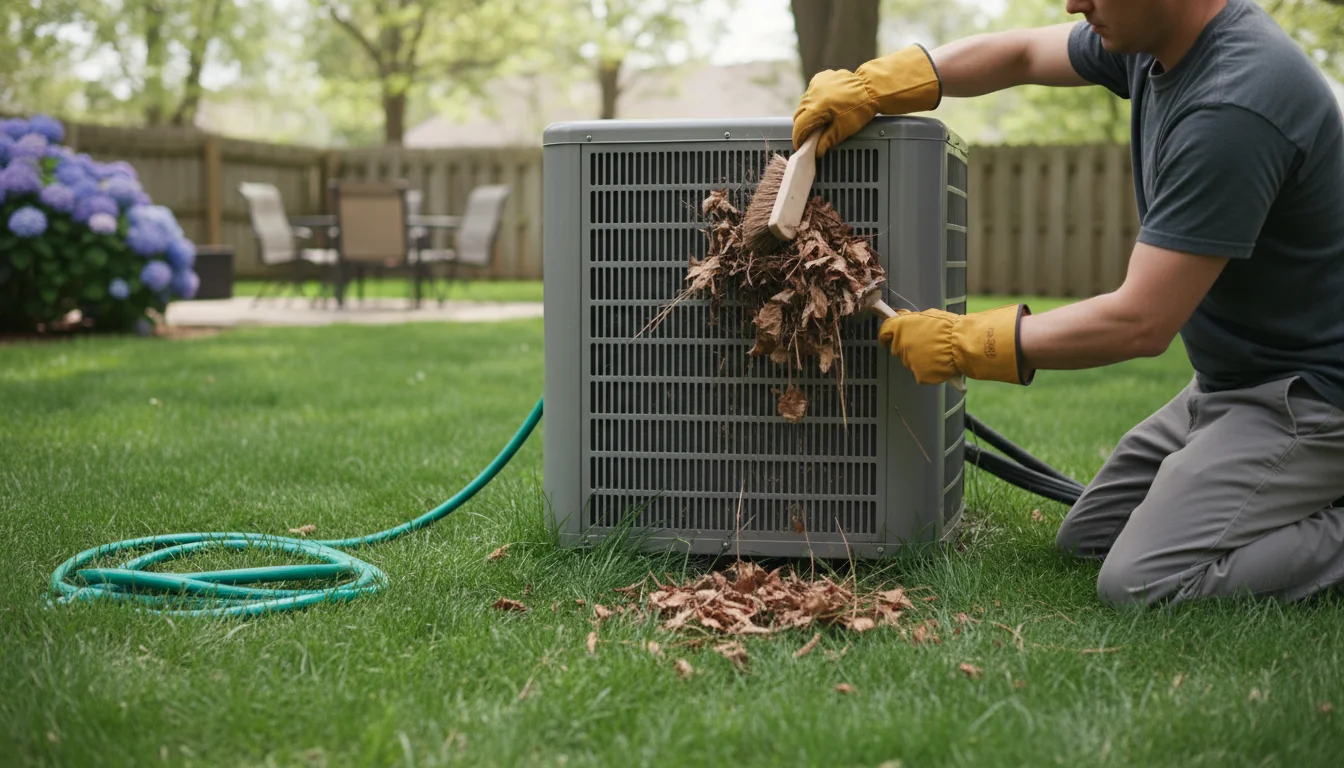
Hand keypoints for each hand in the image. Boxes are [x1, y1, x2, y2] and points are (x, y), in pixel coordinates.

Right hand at [793, 45, 942, 155]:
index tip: (801, 147)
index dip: (799, 139)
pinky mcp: (821, 78)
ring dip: (808, 113)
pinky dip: (814, 101)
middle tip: (810, 137)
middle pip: (799, 115)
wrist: (872, 88)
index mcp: (816, 107)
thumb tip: (816, 152)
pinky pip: (811, 92)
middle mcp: (812, 94)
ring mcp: (816, 84)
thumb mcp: (842, 130)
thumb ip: (826, 141)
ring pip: (804, 103)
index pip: (799, 127)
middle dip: (803, 127)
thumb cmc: (860, 109)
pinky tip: (823, 106)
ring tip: (818, 121)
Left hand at [878, 304, 1032, 385]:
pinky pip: (920, 373)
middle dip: (907, 346)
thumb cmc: (950, 327)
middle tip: (925, 344)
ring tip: (937, 353)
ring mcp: (909, 361)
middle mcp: (901, 344)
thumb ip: (912, 319)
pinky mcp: (919, 375)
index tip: (886, 339)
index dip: (885, 336)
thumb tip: (902, 318)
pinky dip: (928, 371)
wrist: (964, 344)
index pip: (884, 332)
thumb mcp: (929, 315)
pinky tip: (939, 364)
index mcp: (901, 326)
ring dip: (918, 358)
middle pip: (897, 348)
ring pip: (909, 361)